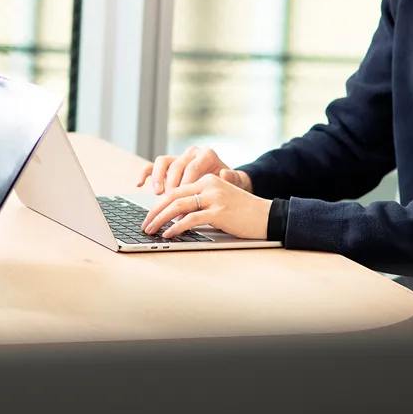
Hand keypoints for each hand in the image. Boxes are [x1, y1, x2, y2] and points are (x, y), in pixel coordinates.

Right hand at [136, 146, 251, 194]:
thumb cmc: (228, 185)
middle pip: (176, 165)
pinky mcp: (168, 167)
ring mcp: (178, 158)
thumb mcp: (234, 182)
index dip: (186, 184)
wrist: (225, 184)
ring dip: (158, 178)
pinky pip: (152, 166)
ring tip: (158, 193)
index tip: (185, 200)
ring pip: (162, 162)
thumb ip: (232, 178)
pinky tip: (139, 184)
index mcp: (206, 154)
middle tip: (171, 199)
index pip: (192, 167)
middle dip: (172, 184)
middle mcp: (191, 153)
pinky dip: (145, 174)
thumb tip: (224, 173)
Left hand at [141, 173, 271, 239]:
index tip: (150, 216)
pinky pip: (190, 218)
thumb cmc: (243, 213)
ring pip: (178, 205)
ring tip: (151, 230)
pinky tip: (168, 234)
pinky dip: (176, 227)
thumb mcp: (219, 201)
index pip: (176, 189)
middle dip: (155, 211)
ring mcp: (214, 197)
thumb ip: (200, 205)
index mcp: (207, 179)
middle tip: (144, 224)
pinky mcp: (219, 212)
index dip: (160, 203)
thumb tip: (175, 217)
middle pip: (173, 195)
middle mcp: (209, 184)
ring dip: (161, 219)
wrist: (267, 215)